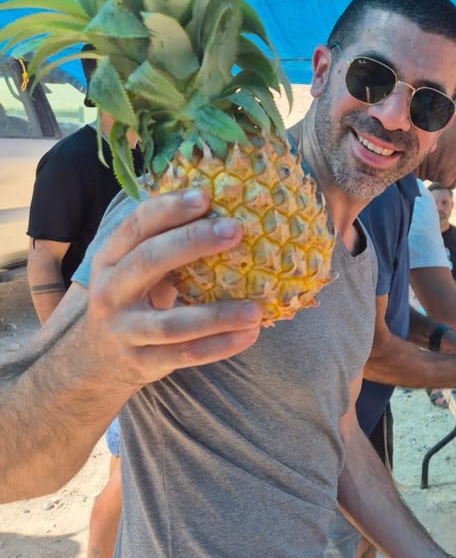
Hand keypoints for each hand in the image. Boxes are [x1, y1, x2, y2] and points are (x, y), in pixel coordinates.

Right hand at [86, 189, 262, 391]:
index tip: (206, 195)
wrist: (98, 360)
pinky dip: (219, 345)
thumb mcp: (134, 268)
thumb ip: (165, 244)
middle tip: (235, 230)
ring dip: (218, 315)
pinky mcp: (141, 362)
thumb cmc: (133, 299)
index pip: (137, 225)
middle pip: (149, 260)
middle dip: (192, 242)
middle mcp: (111, 291)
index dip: (170, 207)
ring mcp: (124, 330)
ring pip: (172, 322)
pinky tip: (249, 334)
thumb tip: (225, 209)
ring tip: (256, 308)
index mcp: (110, 258)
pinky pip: (185, 354)